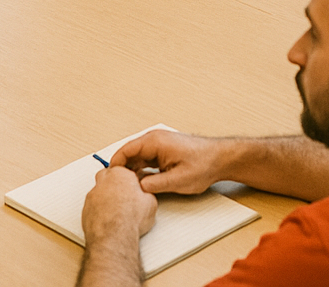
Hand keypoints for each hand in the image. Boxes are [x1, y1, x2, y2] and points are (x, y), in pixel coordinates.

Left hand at [81, 166, 156, 244]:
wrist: (114, 237)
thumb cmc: (130, 220)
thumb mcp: (150, 203)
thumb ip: (146, 192)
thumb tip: (146, 194)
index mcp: (120, 174)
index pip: (125, 170)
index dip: (129, 180)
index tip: (133, 188)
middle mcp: (104, 181)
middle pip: (108, 175)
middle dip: (115, 183)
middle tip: (123, 196)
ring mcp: (93, 194)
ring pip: (99, 190)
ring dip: (106, 196)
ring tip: (115, 210)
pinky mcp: (86, 208)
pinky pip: (92, 204)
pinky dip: (98, 209)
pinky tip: (107, 219)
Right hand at [109, 129, 224, 195]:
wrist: (219, 158)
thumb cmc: (202, 164)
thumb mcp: (178, 180)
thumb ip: (154, 185)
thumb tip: (136, 188)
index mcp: (155, 141)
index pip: (126, 150)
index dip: (116, 164)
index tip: (109, 179)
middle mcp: (154, 140)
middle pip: (129, 153)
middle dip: (121, 169)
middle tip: (114, 186)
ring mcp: (158, 145)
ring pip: (136, 157)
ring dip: (130, 171)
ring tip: (124, 187)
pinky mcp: (163, 152)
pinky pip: (145, 160)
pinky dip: (139, 170)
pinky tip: (138, 184)